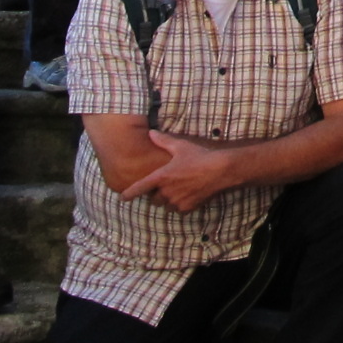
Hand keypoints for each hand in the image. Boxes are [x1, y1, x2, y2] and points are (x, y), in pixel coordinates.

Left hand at [124, 130, 240, 211]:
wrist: (220, 170)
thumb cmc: (200, 156)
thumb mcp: (181, 146)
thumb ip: (163, 141)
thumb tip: (150, 132)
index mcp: (161, 176)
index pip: (140, 187)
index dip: (129, 193)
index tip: (122, 198)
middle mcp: (167, 191)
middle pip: (154, 199)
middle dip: (157, 194)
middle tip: (165, 185)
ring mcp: (177, 201)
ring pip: (166, 205)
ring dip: (168, 200)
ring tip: (177, 190)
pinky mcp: (188, 207)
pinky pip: (179, 209)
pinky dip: (180, 205)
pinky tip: (187, 195)